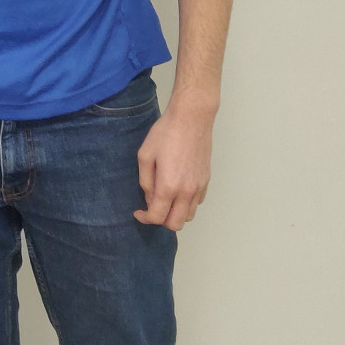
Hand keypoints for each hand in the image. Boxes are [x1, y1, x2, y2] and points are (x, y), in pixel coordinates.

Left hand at [133, 100, 213, 230]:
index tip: (138, 212)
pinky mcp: (206, 181)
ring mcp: (199, 187)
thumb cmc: (165, 134)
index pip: (158, 217)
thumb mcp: (145, 155)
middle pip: (176, 224)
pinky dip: (186, 204)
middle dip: (161, 221)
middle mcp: (187, 192)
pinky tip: (177, 190)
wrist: (192, 119)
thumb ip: (146, 181)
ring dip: (175, 214)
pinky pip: (197, 203)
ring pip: (189, 216)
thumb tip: (149, 199)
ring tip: (164, 199)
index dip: (145, 218)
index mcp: (169, 186)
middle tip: (151, 207)